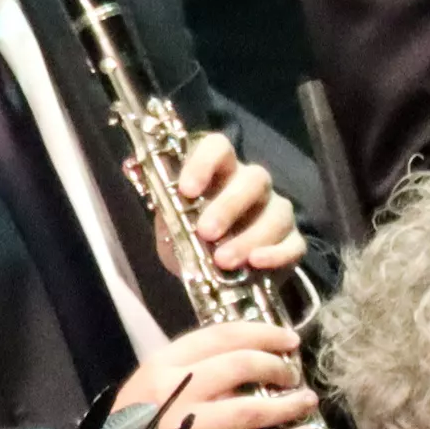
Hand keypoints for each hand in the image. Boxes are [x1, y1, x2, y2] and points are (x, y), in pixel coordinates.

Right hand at [120, 317, 320, 428]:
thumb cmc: (127, 427)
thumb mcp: (148, 385)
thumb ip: (188, 370)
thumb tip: (244, 362)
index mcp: (162, 365)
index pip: (219, 336)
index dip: (261, 332)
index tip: (287, 338)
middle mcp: (176, 390)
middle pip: (240, 365)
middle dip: (276, 366)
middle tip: (292, 373)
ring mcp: (190, 428)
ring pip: (253, 409)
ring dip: (288, 403)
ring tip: (306, 400)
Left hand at [151, 133, 305, 281]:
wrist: (214, 281)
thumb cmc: (191, 243)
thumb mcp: (170, 227)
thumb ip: (164, 206)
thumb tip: (135, 172)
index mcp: (220, 173)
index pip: (218, 147)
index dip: (204, 163)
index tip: (187, 190)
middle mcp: (252, 185)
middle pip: (254, 178)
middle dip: (229, 205)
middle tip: (205, 232)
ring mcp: (275, 211)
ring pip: (277, 211)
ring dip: (249, 236)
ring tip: (223, 261)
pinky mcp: (291, 241)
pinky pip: (294, 243)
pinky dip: (277, 253)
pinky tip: (257, 263)